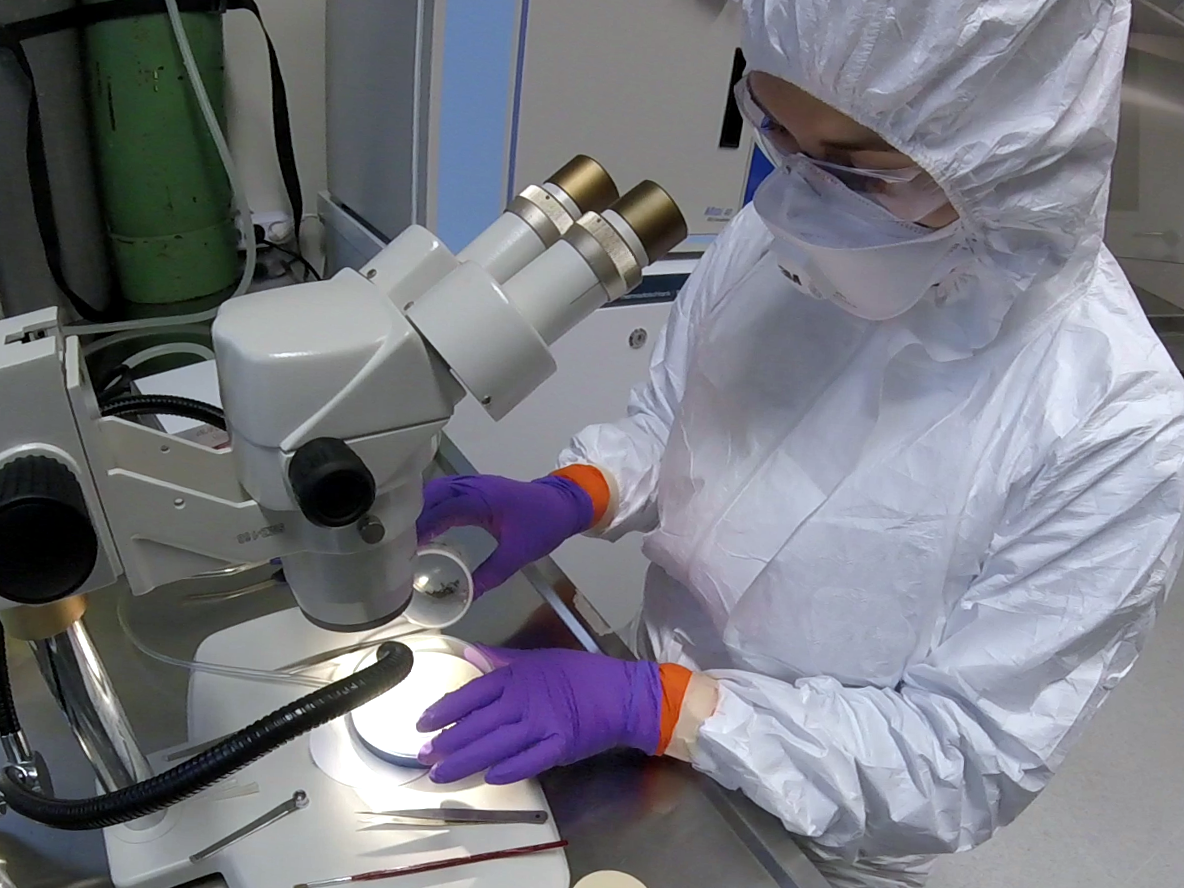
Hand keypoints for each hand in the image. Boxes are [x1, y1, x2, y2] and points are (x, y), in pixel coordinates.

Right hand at [416, 475, 592, 596]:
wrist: (564, 503)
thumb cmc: (544, 524)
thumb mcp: (518, 553)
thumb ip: (491, 574)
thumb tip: (468, 595)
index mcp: (484, 498)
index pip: (444, 507)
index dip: (422, 525)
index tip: (406, 544)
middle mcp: (475, 486)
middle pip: (433, 493)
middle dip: (413, 514)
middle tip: (397, 540)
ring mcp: (475, 484)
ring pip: (437, 489)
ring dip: (420, 507)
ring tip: (405, 534)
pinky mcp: (477, 488)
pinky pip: (446, 490)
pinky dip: (431, 504)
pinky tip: (424, 522)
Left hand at [417, 646, 661, 783]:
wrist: (622, 694)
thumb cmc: (580, 674)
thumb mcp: (538, 658)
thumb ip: (502, 660)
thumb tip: (470, 653)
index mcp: (517, 676)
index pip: (471, 693)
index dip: (444, 710)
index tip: (423, 723)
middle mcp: (525, 700)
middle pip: (477, 724)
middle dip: (446, 743)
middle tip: (422, 757)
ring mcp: (542, 725)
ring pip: (495, 746)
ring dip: (465, 761)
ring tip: (440, 774)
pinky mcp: (559, 747)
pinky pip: (528, 761)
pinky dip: (508, 770)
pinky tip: (489, 778)